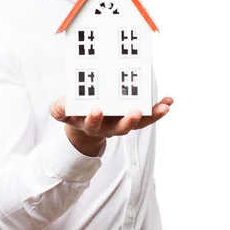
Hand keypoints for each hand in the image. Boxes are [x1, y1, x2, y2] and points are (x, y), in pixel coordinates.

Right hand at [50, 96, 173, 155]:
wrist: (86, 123)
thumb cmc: (76, 113)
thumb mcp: (64, 112)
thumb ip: (60, 110)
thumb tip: (61, 105)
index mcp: (91, 125)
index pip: (92, 125)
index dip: (94, 119)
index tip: (96, 110)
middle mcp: (109, 127)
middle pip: (121, 128)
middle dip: (129, 121)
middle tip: (135, 113)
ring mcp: (123, 123)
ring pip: (138, 123)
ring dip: (152, 116)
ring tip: (164, 108)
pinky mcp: (134, 117)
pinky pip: (148, 115)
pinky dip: (158, 110)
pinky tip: (169, 101)